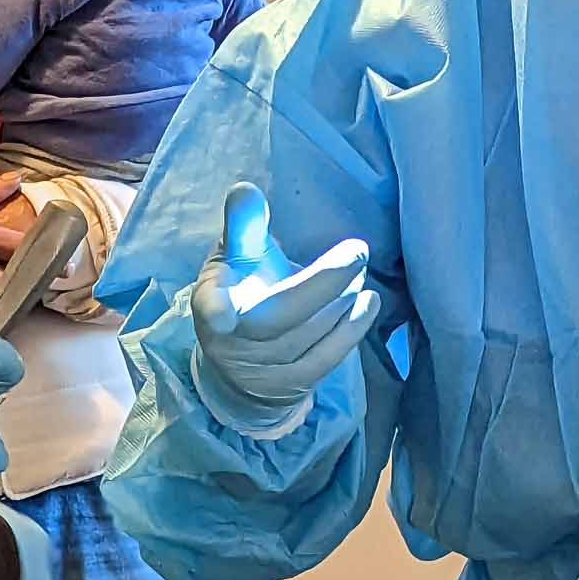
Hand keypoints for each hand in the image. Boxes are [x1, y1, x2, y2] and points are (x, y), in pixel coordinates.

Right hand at [191, 182, 380, 434]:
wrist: (241, 364)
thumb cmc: (242, 292)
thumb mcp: (235, 256)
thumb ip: (243, 225)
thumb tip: (245, 190)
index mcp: (211, 305)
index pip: (210, 307)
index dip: (216, 310)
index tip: (223, 313)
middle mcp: (232, 344)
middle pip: (278, 317)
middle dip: (322, 284)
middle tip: (357, 253)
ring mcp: (261, 372)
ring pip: (307, 337)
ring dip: (341, 302)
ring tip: (359, 272)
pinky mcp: (289, 389)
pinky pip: (325, 359)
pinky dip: (350, 330)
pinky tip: (368, 304)